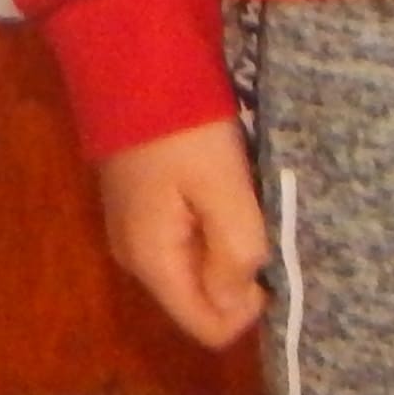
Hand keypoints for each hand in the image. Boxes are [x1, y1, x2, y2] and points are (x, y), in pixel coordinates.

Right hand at [98, 118, 271, 352]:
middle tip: (250, 218)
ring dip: (226, 246)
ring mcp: (134, 233)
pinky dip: (210, 226)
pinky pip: (186, 243)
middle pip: (202, 300)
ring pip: (196, 270)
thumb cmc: (183, 130)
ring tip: (236, 198)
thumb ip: (235, 254)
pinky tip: (217, 186)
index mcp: (152, 262)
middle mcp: (135, 258)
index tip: (262, 252)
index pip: (208, 329)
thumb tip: (236, 301)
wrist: (131, 66)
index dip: (247, 307)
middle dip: (237, 273)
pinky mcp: (140, 208)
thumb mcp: (224, 190)